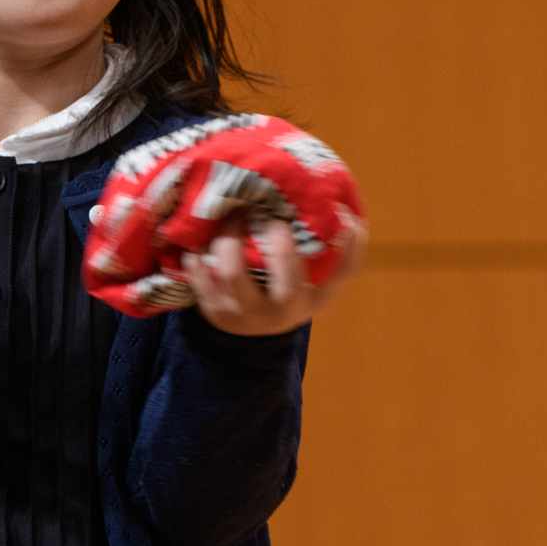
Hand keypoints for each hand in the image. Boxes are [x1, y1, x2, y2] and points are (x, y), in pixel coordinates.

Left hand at [190, 212, 365, 337]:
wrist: (251, 333)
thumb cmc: (287, 293)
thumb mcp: (316, 284)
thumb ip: (335, 255)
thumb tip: (349, 212)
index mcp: (312, 300)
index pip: (342, 277)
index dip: (350, 248)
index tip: (345, 217)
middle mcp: (282, 312)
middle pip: (288, 283)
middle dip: (281, 244)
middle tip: (272, 212)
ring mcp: (246, 313)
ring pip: (233, 272)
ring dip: (230, 236)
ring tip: (231, 215)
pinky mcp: (214, 311)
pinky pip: (199, 275)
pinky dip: (196, 252)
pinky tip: (201, 237)